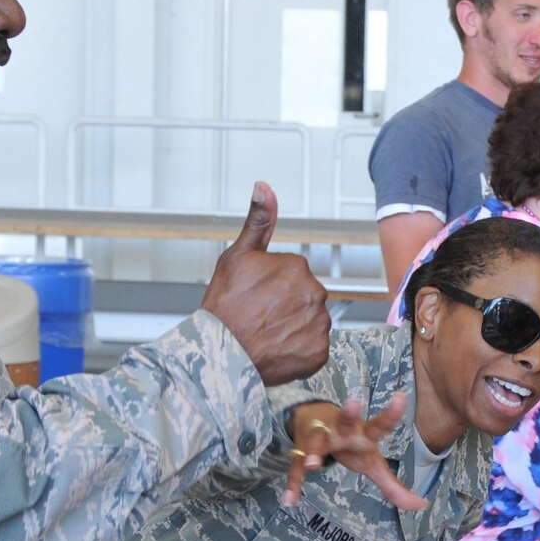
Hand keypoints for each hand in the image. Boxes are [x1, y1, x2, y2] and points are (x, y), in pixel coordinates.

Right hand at [202, 181, 331, 382]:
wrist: (220, 352)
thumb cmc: (225, 306)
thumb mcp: (238, 255)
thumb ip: (258, 221)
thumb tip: (264, 188)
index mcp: (298, 267)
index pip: (292, 274)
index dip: (271, 286)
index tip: (256, 295)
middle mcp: (314, 293)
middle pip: (304, 297)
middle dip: (286, 305)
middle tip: (260, 315)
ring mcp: (318, 324)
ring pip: (310, 322)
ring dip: (294, 327)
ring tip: (267, 332)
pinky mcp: (319, 352)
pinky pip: (314, 348)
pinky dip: (299, 350)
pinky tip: (278, 348)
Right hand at [284, 396, 425, 511]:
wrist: (312, 422)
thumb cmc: (351, 445)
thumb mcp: (372, 464)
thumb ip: (393, 485)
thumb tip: (422, 506)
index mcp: (363, 433)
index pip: (380, 424)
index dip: (391, 414)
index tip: (401, 397)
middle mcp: (341, 430)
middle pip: (346, 421)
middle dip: (349, 414)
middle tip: (353, 404)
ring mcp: (319, 438)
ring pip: (315, 442)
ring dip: (313, 451)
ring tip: (312, 463)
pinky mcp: (300, 452)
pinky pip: (295, 469)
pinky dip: (293, 484)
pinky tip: (289, 500)